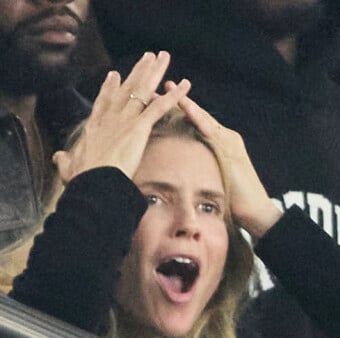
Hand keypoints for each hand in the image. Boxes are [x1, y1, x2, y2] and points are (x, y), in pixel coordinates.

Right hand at [53, 52, 190, 183]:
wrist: (95, 182)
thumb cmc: (84, 179)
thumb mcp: (70, 167)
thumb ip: (66, 161)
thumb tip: (58, 158)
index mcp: (96, 127)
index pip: (104, 102)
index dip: (110, 88)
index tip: (114, 75)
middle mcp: (110, 118)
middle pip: (126, 89)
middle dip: (137, 71)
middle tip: (146, 57)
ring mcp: (124, 120)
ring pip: (142, 90)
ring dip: (154, 72)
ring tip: (163, 57)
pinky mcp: (139, 128)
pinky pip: (160, 108)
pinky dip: (174, 96)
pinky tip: (185, 86)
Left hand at [172, 86, 281, 237]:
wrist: (256, 211)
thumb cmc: (235, 202)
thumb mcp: (215, 181)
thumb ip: (204, 171)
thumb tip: (186, 176)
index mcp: (222, 144)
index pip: (198, 123)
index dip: (181, 112)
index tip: (162, 101)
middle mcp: (227, 137)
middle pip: (198, 116)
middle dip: (178, 101)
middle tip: (159, 86)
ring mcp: (230, 141)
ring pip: (203, 117)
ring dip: (184, 103)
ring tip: (167, 89)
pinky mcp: (231, 148)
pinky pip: (210, 130)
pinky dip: (196, 116)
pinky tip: (184, 106)